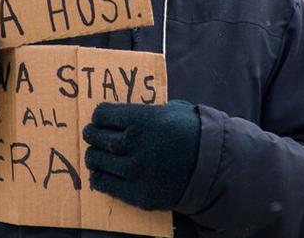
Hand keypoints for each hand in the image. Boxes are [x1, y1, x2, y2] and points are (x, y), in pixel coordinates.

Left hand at [83, 100, 199, 210]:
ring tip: (94, 156)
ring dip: (94, 157)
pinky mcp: (137, 193)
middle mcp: (133, 144)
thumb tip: (126, 114)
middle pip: (97, 138)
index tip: (98, 119)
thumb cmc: (193, 132)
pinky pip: (106, 185)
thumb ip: (146, 112)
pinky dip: (99, 178)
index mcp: (140, 119)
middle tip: (91, 135)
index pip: (103, 115)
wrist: (212, 166)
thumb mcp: (170, 110)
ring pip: (98, 161)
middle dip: (92, 135)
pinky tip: (99, 175)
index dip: (99, 116)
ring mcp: (134, 170)